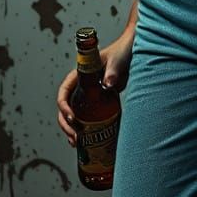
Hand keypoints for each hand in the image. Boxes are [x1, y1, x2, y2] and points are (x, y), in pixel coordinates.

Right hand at [56, 28, 135, 146]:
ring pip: (73, 115)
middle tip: (75, 137)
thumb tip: (107, 84)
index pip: (64, 92)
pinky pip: (86, 117)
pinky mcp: (98, 102)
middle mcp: (81, 86)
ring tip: (77, 143)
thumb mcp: (116, 61)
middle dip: (66, 124)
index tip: (72, 118)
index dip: (63, 106)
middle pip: (65, 108)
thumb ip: (112, 71)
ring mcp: (88, 95)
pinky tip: (87, 141)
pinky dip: (84, 130)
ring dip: (71, 130)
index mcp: (79, 74)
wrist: (133, 54)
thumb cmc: (122, 52)